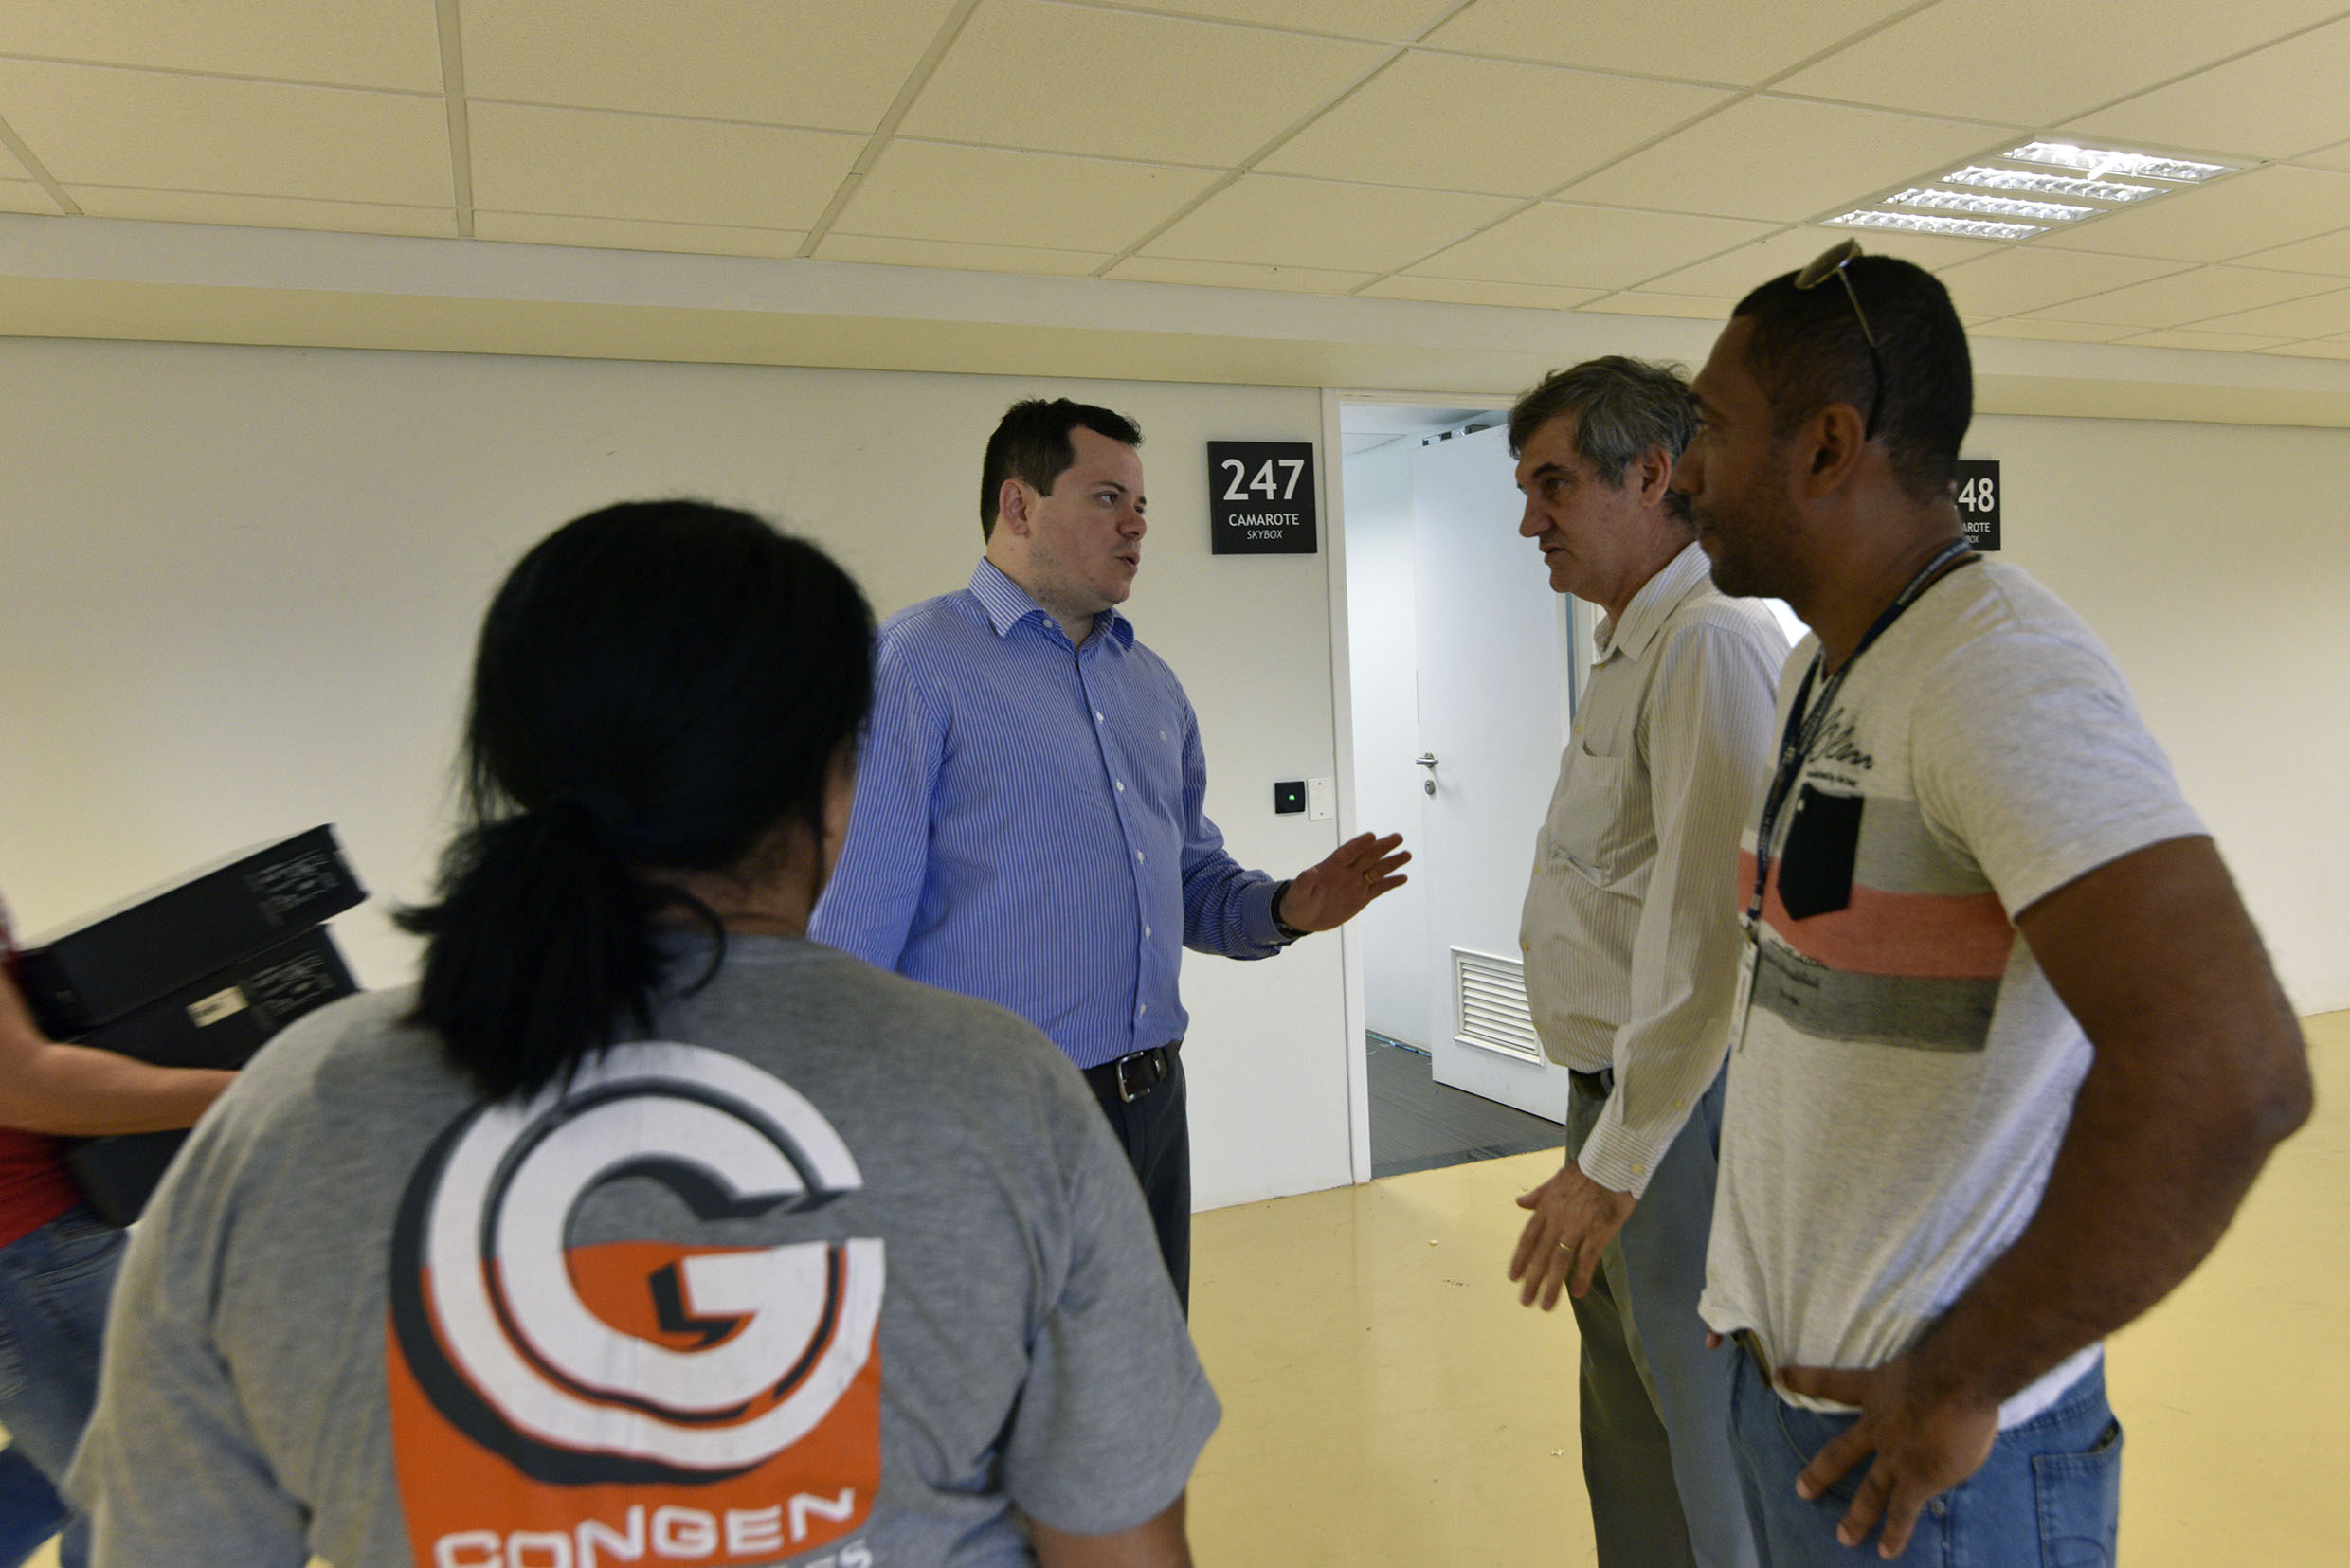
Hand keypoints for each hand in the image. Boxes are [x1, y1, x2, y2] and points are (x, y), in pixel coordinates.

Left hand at [1276, 832, 1409, 932]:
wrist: (1303, 918)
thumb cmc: (1298, 902)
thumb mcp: (1297, 893)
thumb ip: (1304, 882)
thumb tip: (1310, 871)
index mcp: (1331, 866)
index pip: (1347, 852)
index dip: (1359, 844)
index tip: (1371, 836)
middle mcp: (1347, 871)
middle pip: (1368, 855)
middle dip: (1382, 847)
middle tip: (1397, 837)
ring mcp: (1356, 882)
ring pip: (1377, 869)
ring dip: (1391, 862)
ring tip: (1406, 854)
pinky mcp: (1362, 896)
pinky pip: (1379, 887)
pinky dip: (1391, 883)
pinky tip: (1403, 877)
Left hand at [1505, 1159, 1634, 1309]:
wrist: (1613, 1164)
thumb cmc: (1587, 1171)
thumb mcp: (1556, 1179)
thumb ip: (1539, 1194)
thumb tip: (1520, 1202)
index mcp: (1547, 1207)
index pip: (1528, 1237)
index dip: (1520, 1258)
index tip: (1513, 1277)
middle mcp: (1558, 1219)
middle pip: (1541, 1255)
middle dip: (1532, 1280)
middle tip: (1525, 1301)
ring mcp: (1577, 1227)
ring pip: (1560, 1261)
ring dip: (1552, 1285)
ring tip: (1546, 1305)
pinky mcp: (1598, 1232)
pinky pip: (1587, 1259)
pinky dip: (1581, 1277)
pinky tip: (1577, 1293)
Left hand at [1775, 1353, 1998, 1559]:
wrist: (1955, 1382)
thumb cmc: (1945, 1364)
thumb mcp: (1922, 1364)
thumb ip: (1921, 1383)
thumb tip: (1934, 1393)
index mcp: (1877, 1391)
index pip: (1834, 1383)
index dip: (1806, 1379)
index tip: (1779, 1375)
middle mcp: (1878, 1427)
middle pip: (1841, 1452)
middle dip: (1821, 1472)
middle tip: (1801, 1490)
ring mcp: (1894, 1457)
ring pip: (1870, 1491)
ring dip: (1857, 1516)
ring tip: (1843, 1537)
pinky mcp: (1915, 1480)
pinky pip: (1902, 1512)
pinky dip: (1895, 1534)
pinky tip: (1887, 1552)